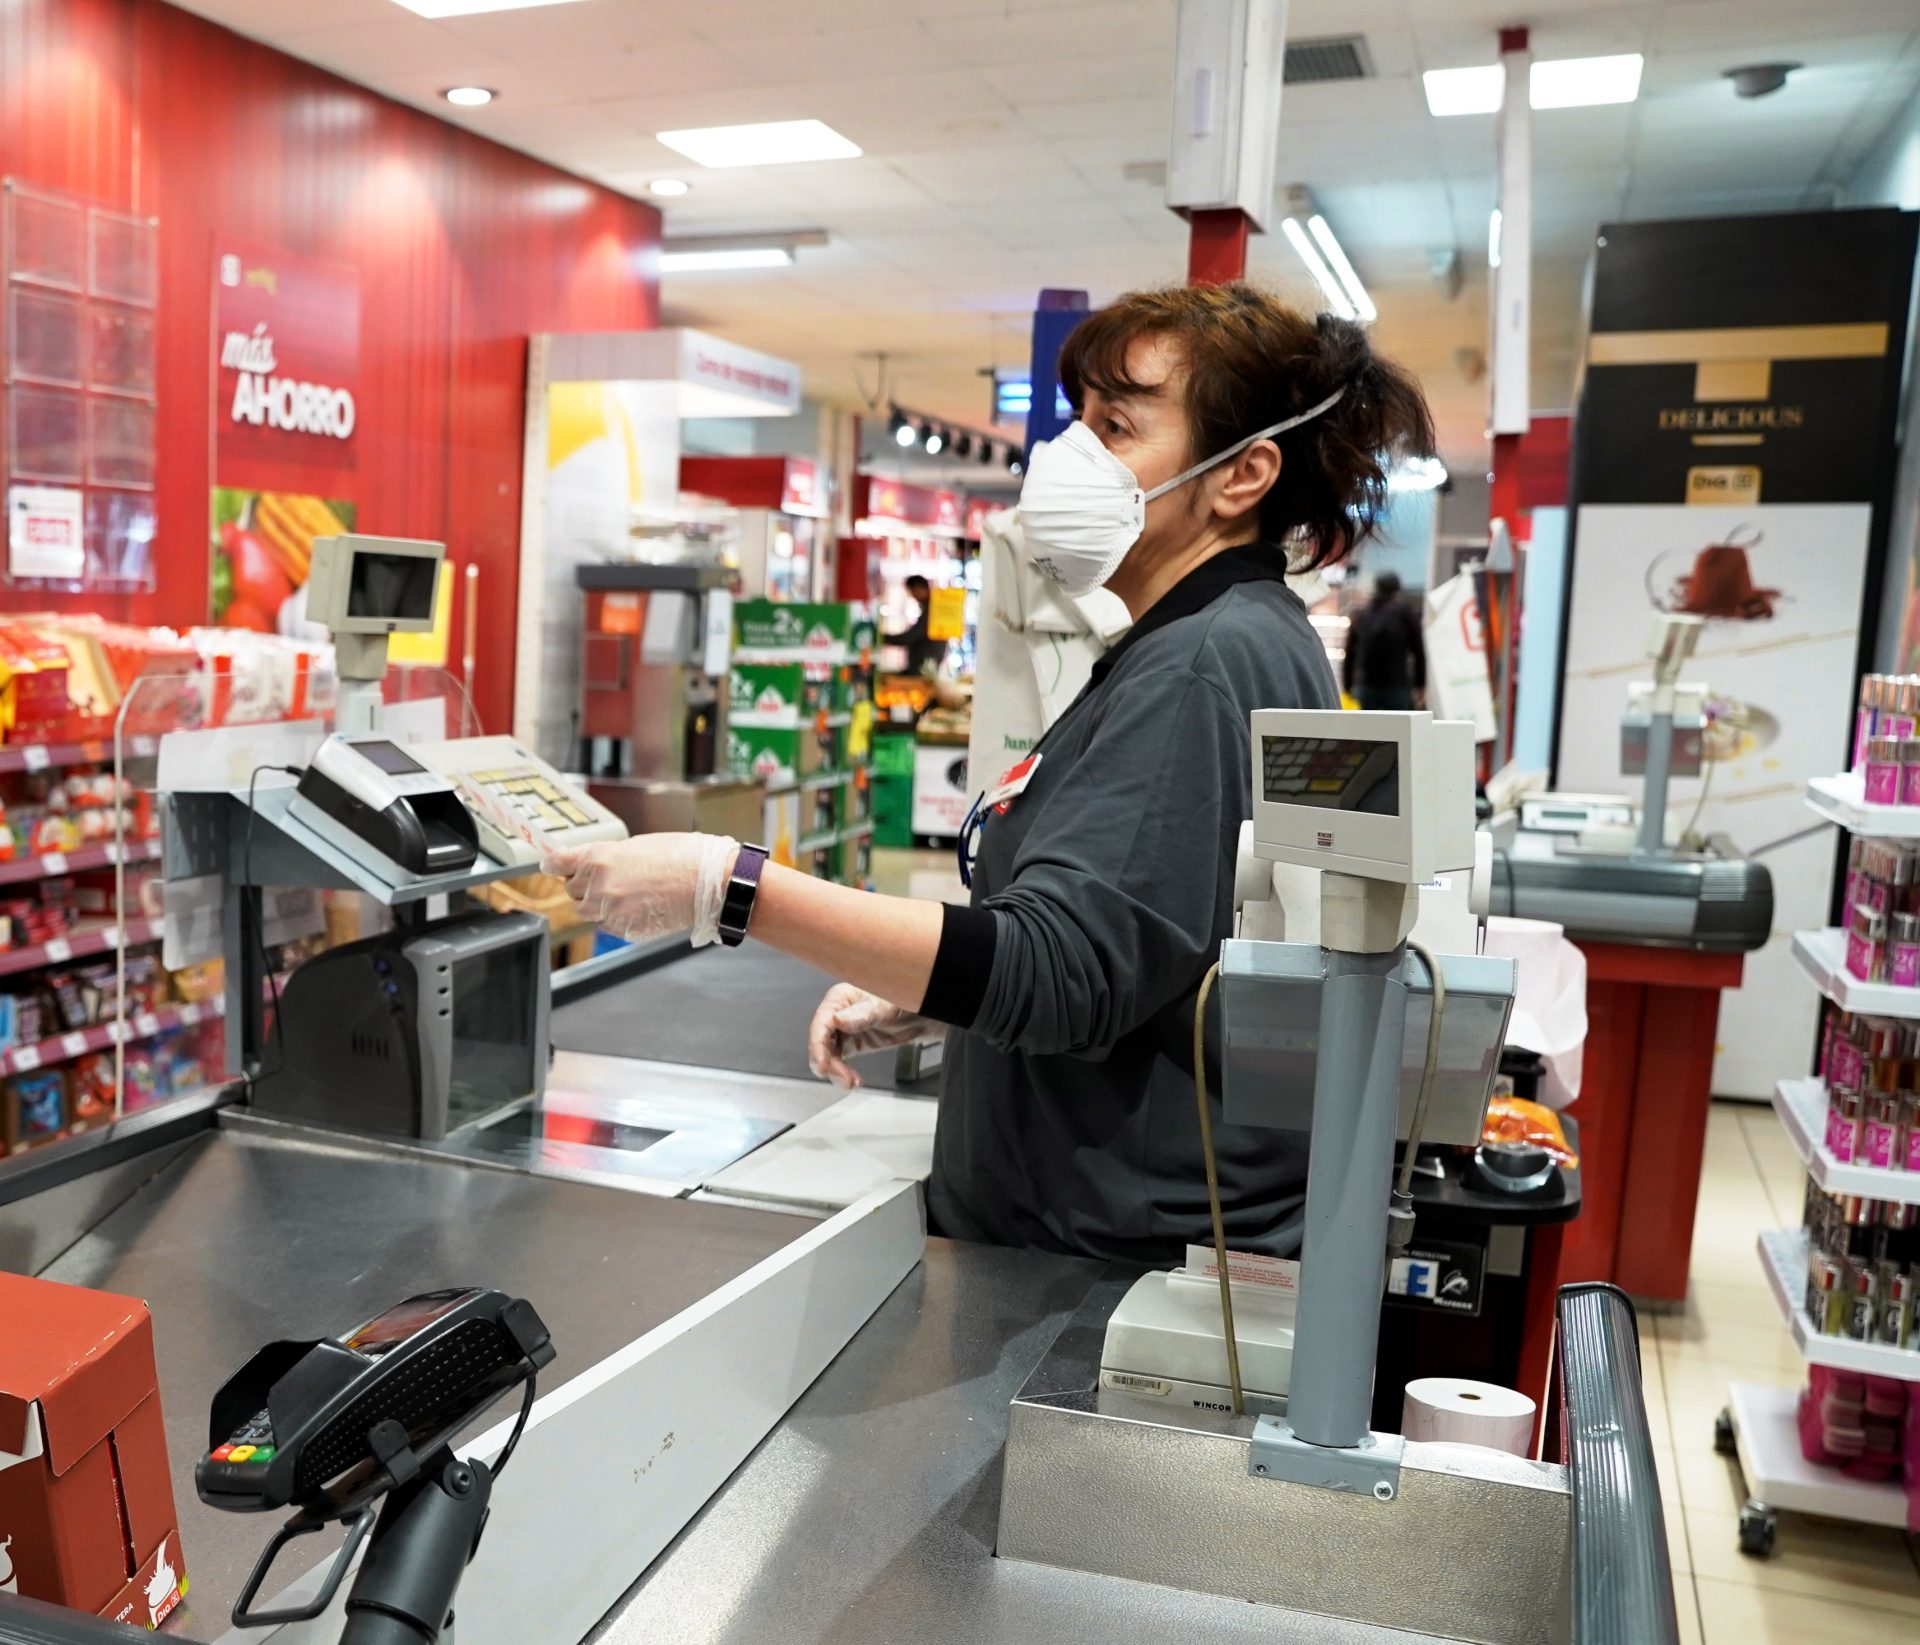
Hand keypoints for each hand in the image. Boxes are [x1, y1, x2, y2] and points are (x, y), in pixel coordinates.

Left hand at [545, 833, 739, 946]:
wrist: (710, 883)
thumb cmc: (682, 857)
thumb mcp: (637, 846)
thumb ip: (607, 858)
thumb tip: (593, 866)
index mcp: (598, 858)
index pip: (556, 864)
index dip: (553, 864)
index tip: (551, 866)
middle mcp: (598, 885)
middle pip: (571, 890)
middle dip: (582, 884)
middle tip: (605, 878)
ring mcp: (610, 911)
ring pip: (585, 911)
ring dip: (595, 903)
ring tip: (622, 893)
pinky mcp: (624, 930)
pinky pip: (606, 925)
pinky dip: (614, 917)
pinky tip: (636, 906)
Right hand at [807, 983, 937, 1088]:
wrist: (921, 1016)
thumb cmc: (904, 1001)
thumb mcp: (885, 1007)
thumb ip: (863, 1014)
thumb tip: (838, 1020)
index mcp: (841, 997)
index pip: (821, 1022)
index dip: (818, 1044)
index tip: (822, 1063)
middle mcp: (838, 1012)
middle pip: (821, 1041)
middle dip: (828, 1063)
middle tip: (842, 1079)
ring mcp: (843, 1029)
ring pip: (827, 1054)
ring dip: (835, 1071)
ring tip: (850, 1082)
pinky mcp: (851, 1043)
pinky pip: (839, 1061)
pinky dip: (843, 1073)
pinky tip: (854, 1080)